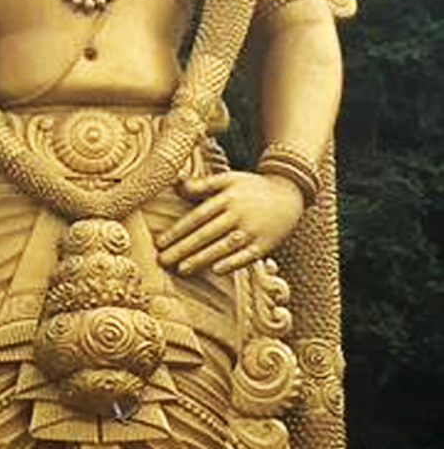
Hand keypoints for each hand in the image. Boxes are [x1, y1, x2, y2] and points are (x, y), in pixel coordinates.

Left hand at [156, 170, 303, 275]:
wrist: (289, 194)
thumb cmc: (251, 187)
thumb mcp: (228, 179)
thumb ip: (202, 184)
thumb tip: (176, 184)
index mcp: (226, 197)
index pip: (197, 217)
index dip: (178, 230)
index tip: (160, 242)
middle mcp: (238, 213)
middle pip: (206, 234)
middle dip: (183, 248)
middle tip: (163, 261)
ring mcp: (252, 230)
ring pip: (223, 246)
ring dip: (202, 258)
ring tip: (182, 269)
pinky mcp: (265, 244)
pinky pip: (247, 256)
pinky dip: (232, 263)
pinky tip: (215, 270)